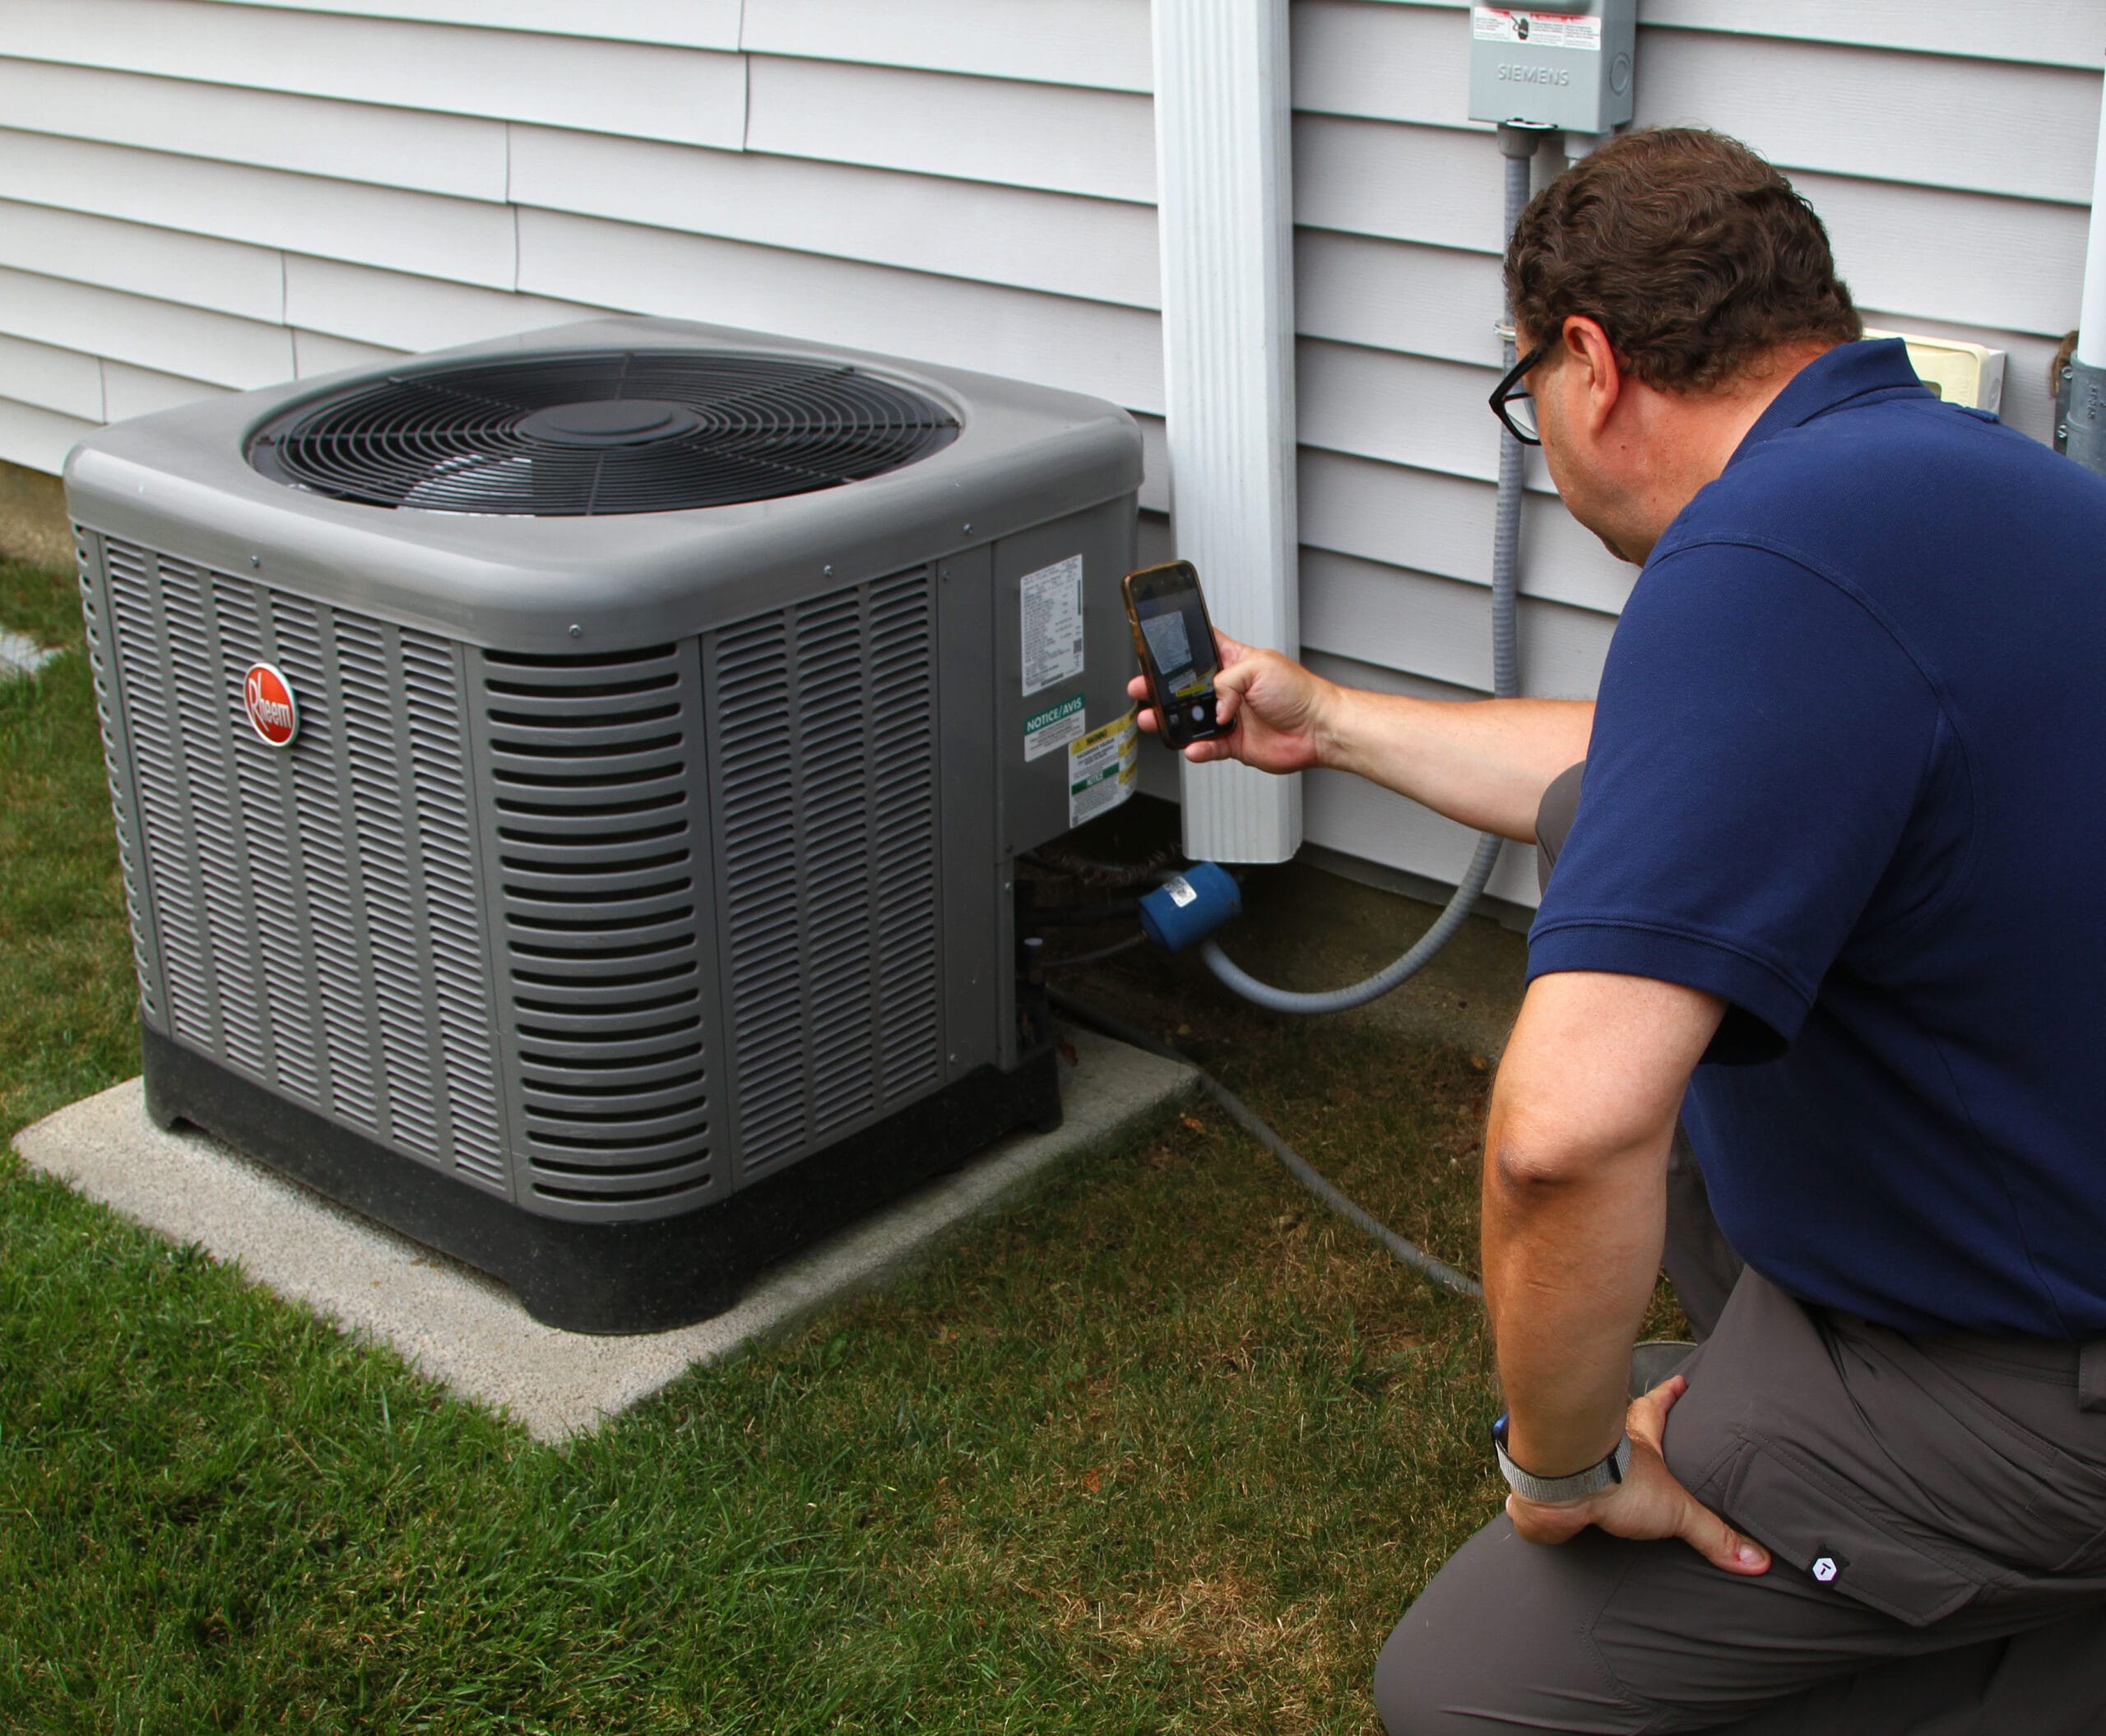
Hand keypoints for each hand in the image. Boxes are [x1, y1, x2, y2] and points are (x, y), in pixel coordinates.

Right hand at [1125, 632, 1335, 773]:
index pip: (1200, 650)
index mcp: (1234, 662)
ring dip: (1172, 722)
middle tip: (1143, 689)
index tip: (1156, 650)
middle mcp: (1229, 690)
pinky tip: (1193, 746)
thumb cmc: (1299, 692)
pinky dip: (1198, 749)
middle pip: (1186, 689)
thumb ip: (1226, 681)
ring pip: (1191, 720)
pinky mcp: (1234, 743)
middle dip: (1161, 690)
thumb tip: (1213, 704)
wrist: (1318, 728)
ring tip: (1154, 720)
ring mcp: (1230, 717)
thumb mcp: (1259, 667)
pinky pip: (1208, 747)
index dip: (1179, 651)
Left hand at [1505, 1376, 1771, 1574]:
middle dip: (1619, 1420)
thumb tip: (1759, 1561)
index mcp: (1633, 1442)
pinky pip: (1538, 1489)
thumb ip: (1713, 1535)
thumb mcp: (1675, 1510)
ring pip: (1571, 1449)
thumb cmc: (1615, 1485)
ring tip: (1576, 1468)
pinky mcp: (1540, 1488)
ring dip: (1573, 1456)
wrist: (1558, 1487)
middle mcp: (1596, 1444)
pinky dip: (1535, 1498)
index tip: (1681, 1380)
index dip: (1669, 1395)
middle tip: (1627, 1414)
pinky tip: (1531, 1505)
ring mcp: (1566, 1462)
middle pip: (1610, 1422)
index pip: (1656, 1409)